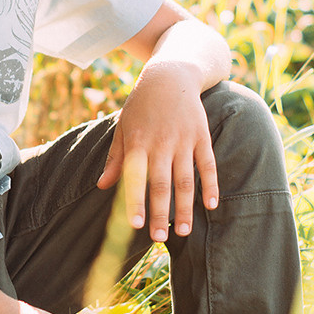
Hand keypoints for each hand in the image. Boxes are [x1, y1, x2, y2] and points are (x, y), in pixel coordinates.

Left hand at [96, 60, 217, 242]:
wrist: (170, 75)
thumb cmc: (142, 105)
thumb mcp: (124, 127)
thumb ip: (116, 158)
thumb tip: (102, 186)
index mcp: (138, 143)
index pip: (135, 178)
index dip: (135, 202)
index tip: (135, 225)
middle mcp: (161, 143)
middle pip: (162, 184)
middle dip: (160, 213)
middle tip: (159, 238)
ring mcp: (184, 140)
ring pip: (185, 180)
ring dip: (184, 207)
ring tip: (183, 232)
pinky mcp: (201, 136)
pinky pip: (207, 165)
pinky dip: (210, 186)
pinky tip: (210, 206)